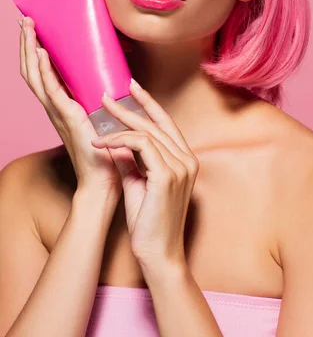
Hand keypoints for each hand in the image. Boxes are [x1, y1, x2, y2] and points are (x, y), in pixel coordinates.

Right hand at [19, 16, 122, 196]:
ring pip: (35, 76)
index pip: (40, 74)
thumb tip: (110, 80)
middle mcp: (53, 108)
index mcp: (59, 107)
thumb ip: (98, 101)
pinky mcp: (67, 118)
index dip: (34, 52)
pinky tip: (42, 53)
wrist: (102, 181)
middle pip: (32, 70)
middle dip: (27, 44)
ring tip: (28, 27)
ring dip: (31, 49)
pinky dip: (44, 70)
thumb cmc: (104, 152)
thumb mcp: (99, 118)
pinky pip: (51, 91)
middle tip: (25, 21)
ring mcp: (57, 112)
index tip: (33, 30)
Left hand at [91, 80, 199, 269]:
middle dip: (129, 106)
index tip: (132, 87)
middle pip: (156, 123)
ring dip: (118, 125)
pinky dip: (118, 141)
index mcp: (185, 160)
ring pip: (146, 133)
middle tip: (105, 96)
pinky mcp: (167, 175)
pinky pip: (140, 146)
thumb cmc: (149, 222)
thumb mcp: (138, 182)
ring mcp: (181, 166)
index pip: (166, 123)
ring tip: (96, 119)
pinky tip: (101, 143)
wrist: (157, 253)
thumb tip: (117, 140)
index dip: (149, 103)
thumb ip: (132, 160)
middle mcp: (187, 159)